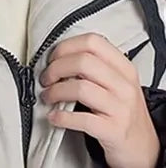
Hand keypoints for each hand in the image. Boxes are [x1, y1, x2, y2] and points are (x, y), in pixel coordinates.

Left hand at [41, 33, 159, 167]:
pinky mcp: (114, 131)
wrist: (142, 147)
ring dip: (55, 92)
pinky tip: (54, 117)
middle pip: (82, 62)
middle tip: (46, 78)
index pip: (92, 42)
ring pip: (80, 88)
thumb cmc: (121, 110)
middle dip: (56, 68)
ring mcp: (121, 109)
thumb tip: (56, 58)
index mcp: (124, 68)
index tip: (52, 58)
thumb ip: (94, 66)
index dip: (66, 47)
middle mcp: (125, 86)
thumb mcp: (116, 82)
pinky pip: (82, 119)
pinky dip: (62, 117)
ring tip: (48, 96)